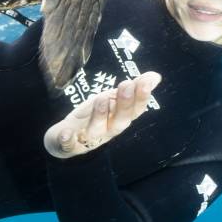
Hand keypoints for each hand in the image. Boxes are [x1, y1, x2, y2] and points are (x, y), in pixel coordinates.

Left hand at [44, 72, 161, 158]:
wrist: (66, 138)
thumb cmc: (96, 116)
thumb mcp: (113, 100)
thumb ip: (133, 89)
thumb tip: (155, 76)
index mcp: (120, 119)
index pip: (135, 110)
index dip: (142, 98)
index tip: (146, 82)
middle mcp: (108, 130)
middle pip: (120, 121)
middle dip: (124, 104)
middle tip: (126, 85)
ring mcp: (89, 138)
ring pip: (97, 130)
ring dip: (100, 115)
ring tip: (102, 98)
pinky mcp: (69, 144)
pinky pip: (69, 145)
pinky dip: (68, 140)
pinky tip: (66, 133)